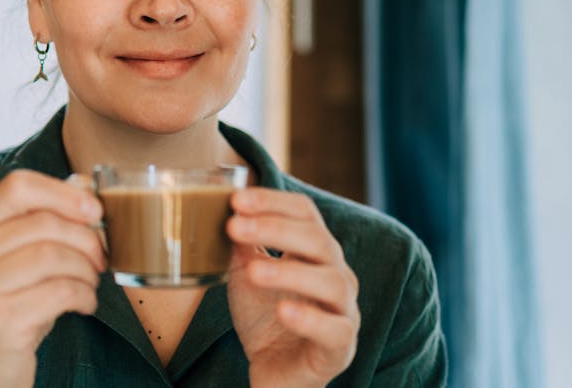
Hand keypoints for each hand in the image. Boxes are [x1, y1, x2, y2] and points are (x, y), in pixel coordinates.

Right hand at [0, 170, 105, 387]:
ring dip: (86, 271)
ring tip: (89, 284)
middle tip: (100, 260)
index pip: (17, 186)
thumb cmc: (10, 309)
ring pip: (53, 256)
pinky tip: (83, 306)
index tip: (94, 211)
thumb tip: (86, 191)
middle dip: (86, 240)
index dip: (63, 193)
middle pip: (44, 224)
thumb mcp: (16, 263)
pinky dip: (84, 297)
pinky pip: (59, 292)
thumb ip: (41, 226)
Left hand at [225, 188, 359, 387]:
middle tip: (235, 227)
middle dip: (276, 229)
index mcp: (316, 251)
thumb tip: (228, 208)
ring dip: (290, 272)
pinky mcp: (341, 346)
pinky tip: (282, 311)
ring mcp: (343, 310)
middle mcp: (337, 274)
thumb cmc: (267, 319)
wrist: (274, 372)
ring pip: (332, 282)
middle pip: (319, 240)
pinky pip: (334, 329)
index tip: (236, 200)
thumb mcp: (247, 274)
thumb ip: (243, 244)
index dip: (274, 201)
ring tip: (253, 272)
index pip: (305, 212)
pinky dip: (309, 318)